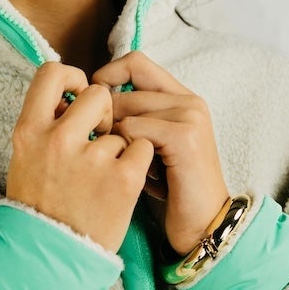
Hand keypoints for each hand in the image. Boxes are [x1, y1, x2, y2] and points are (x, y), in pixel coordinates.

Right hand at [4, 62, 155, 255]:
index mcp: (29, 132)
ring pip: (123, 127)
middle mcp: (58, 139)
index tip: (79, 94)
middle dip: (106, 112)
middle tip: (102, 138)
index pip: (50, 74)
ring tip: (105, 178)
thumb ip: (44, 129)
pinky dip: (139, 166)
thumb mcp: (25, 162)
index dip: (72, 77)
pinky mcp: (122, 178)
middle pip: (97, 94)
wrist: (53, 260)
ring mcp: (92, 158)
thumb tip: (67, 99)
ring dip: (120, 148)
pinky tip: (123, 186)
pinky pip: (141, 150)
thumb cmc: (40, 211)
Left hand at [90, 51, 230, 257]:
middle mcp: (188, 100)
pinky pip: (132, 130)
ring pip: (124, 109)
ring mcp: (189, 115)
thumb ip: (130, 118)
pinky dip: (125, 152)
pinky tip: (138, 175)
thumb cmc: (170, 192)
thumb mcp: (149, 147)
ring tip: (127, 166)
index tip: (93, 109)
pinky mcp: (184, 136)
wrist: (203, 226)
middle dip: (105, 119)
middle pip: (123, 88)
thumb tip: (85, 99)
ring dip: (114, 139)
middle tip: (108, 151)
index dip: (106, 78)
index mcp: (181, 97)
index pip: (134, 62)